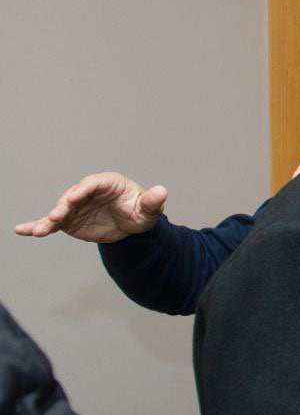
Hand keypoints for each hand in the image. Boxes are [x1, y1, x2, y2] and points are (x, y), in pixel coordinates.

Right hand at [14, 172, 167, 242]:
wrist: (133, 227)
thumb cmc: (141, 212)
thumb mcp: (149, 209)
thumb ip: (153, 201)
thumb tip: (162, 191)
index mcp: (107, 183)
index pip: (93, 184)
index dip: (83, 189)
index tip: (75, 196)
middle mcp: (87, 192)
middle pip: (73, 197)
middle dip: (63, 206)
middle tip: (56, 216)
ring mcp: (76, 206)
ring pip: (60, 211)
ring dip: (49, 220)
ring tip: (38, 231)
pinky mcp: (70, 221)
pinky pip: (52, 223)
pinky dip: (37, 226)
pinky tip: (22, 231)